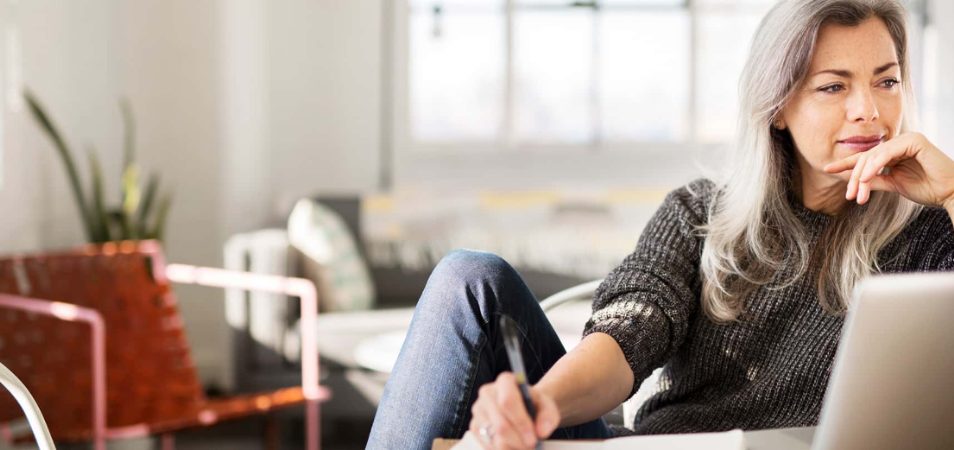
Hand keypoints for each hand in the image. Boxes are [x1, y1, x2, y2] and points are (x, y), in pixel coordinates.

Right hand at [469, 372, 560, 449]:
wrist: (524, 407)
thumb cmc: (534, 405)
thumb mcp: (547, 406)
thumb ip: (548, 417)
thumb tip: (541, 432)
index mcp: (505, 381)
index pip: (508, 402)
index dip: (520, 422)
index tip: (533, 438)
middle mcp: (487, 392)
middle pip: (500, 424)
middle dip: (518, 441)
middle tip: (532, 447)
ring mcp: (478, 410)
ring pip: (493, 438)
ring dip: (511, 447)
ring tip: (524, 447)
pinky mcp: (474, 427)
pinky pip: (487, 445)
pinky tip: (513, 447)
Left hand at [823, 132, 953, 209]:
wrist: (949, 192)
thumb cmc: (926, 188)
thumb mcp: (893, 184)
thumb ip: (874, 180)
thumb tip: (854, 181)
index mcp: (895, 151)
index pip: (866, 157)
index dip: (846, 163)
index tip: (827, 169)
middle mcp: (899, 142)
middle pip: (866, 157)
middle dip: (853, 177)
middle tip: (848, 196)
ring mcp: (907, 139)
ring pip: (873, 156)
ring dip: (861, 176)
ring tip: (855, 193)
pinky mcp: (914, 140)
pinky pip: (886, 153)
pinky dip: (874, 166)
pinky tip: (865, 178)